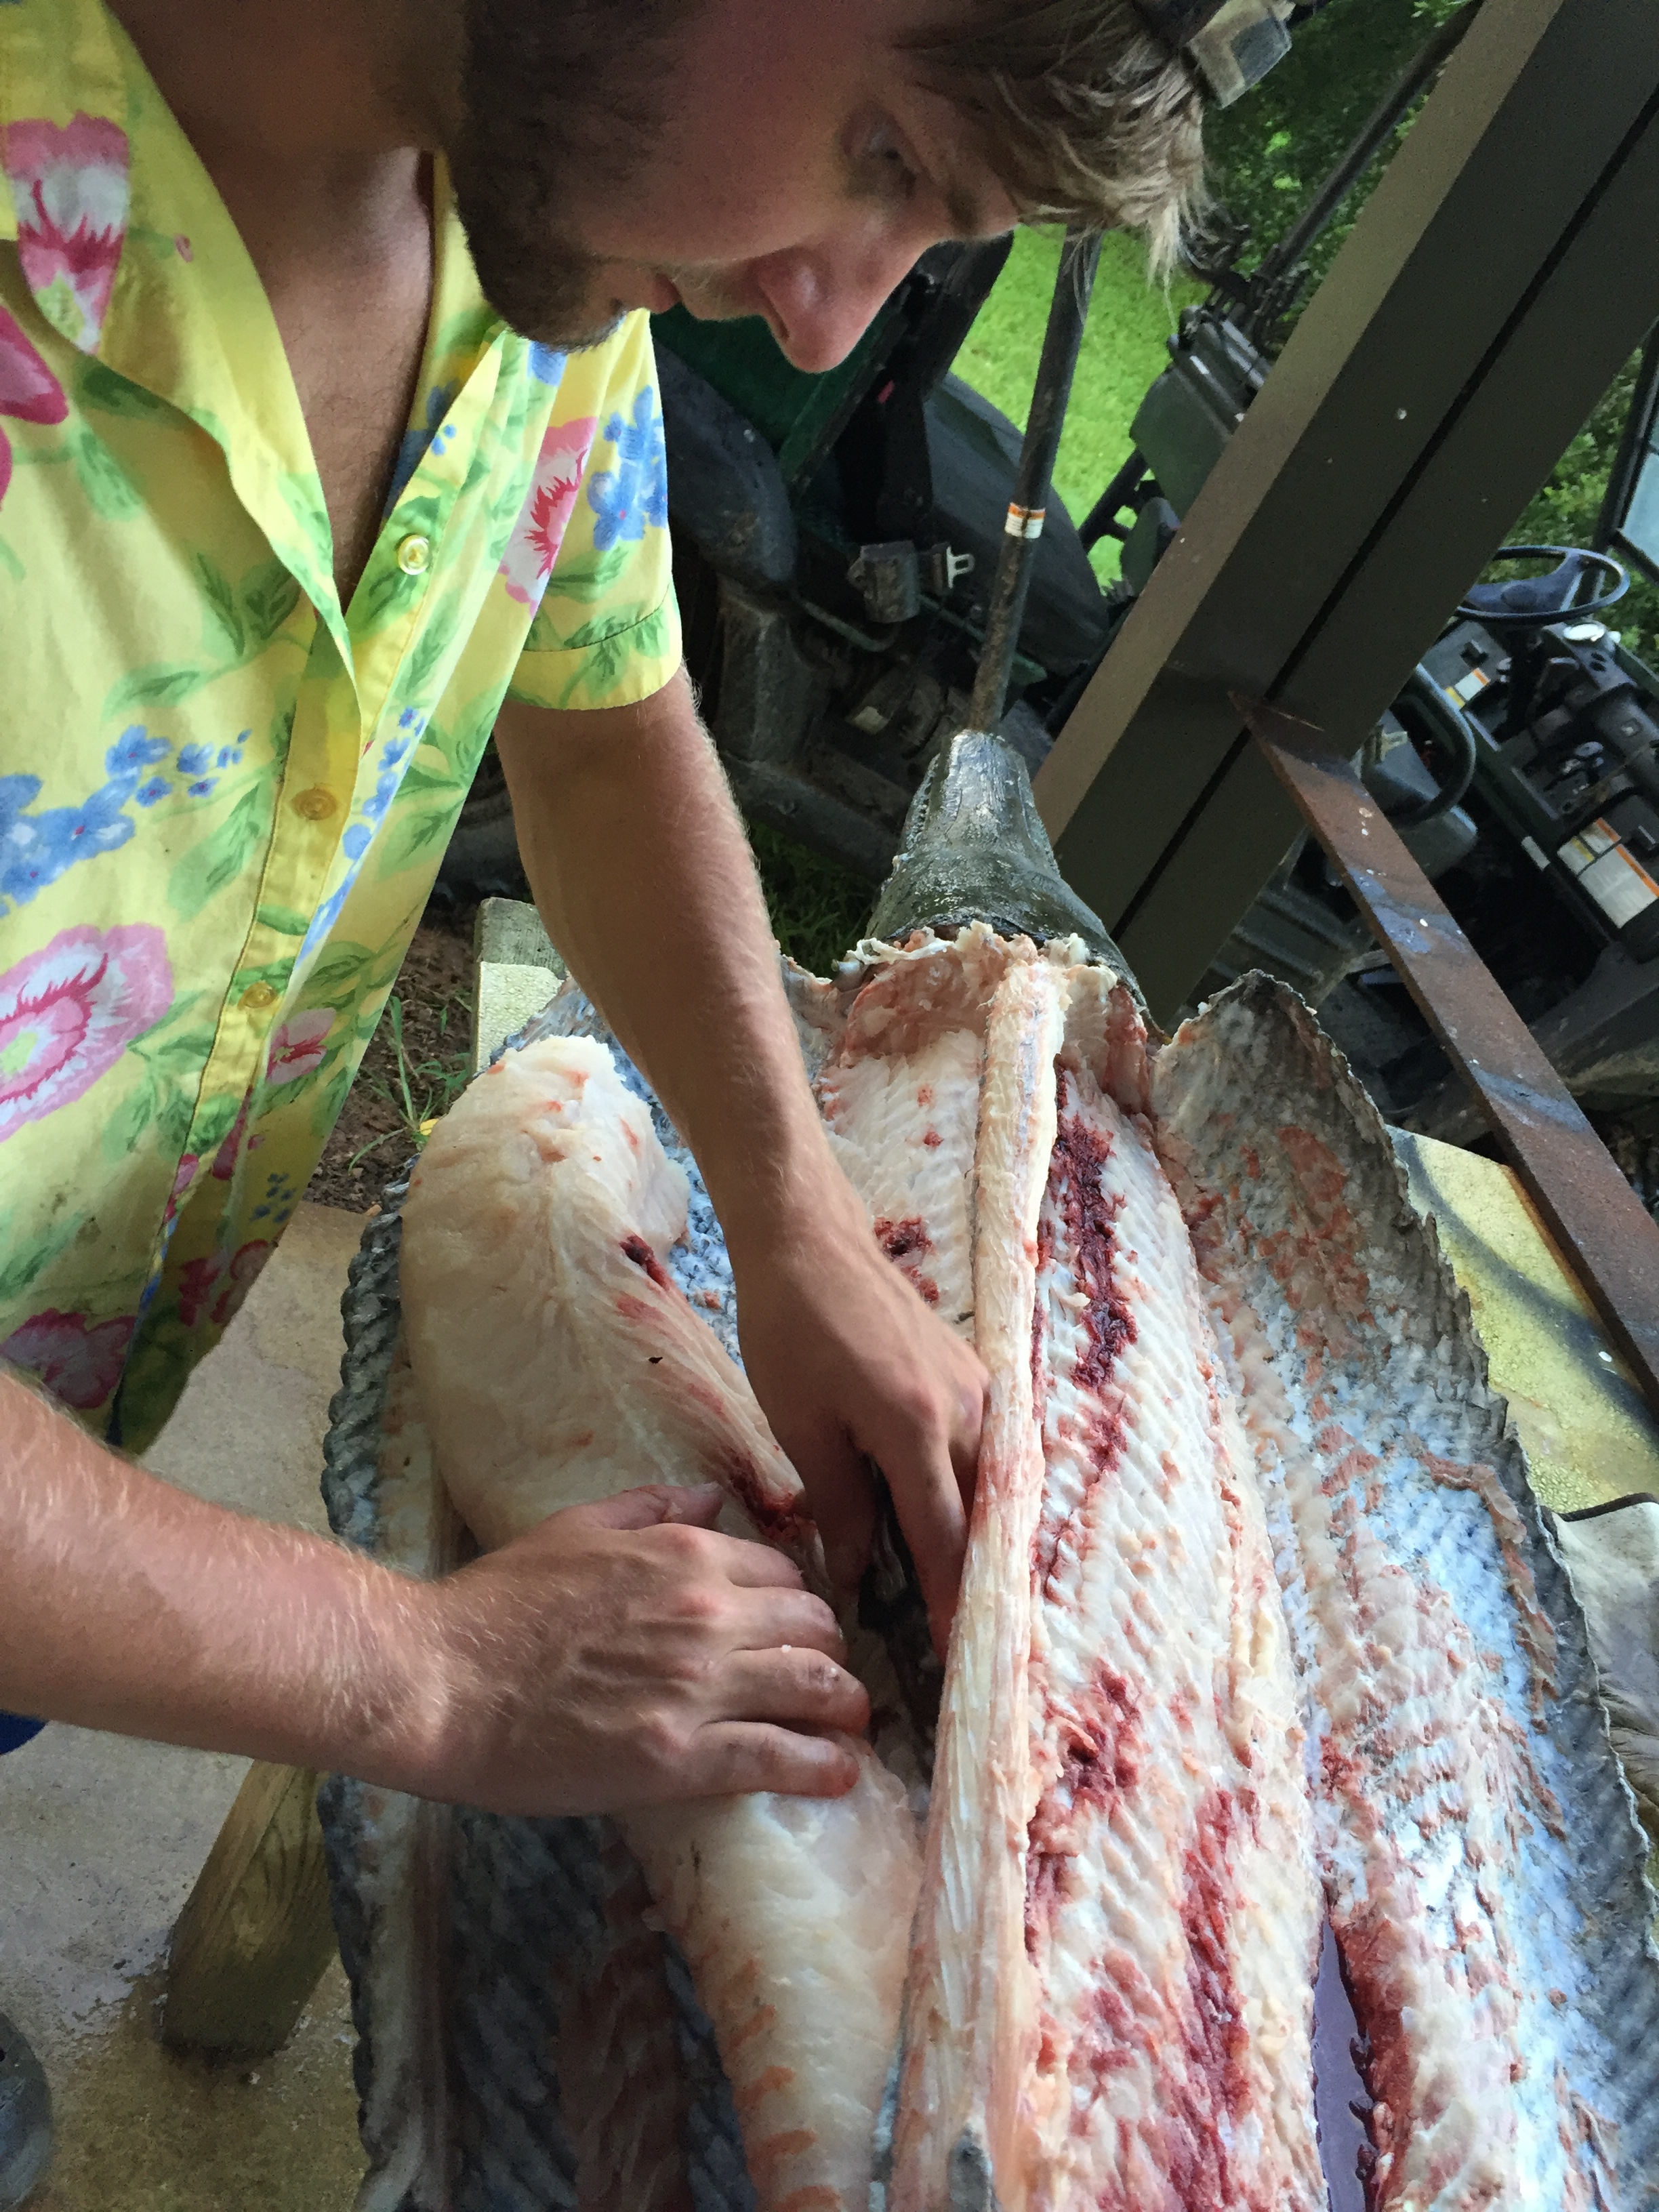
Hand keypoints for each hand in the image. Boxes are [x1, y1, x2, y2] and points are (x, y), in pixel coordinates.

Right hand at [412, 1484, 866, 1815]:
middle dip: (832, 1653)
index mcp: (684, 1555)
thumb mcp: (576, 1526)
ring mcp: (698, 1687)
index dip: (799, 1604)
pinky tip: (841, 1775)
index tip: (799, 1630)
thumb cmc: (496, 1604)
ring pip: (816, 1689)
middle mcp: (706, 1613)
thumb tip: (712, 1499)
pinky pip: (780, 1758)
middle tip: (830, 1680)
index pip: (784, 1574)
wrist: (440, 1682)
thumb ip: (652, 1508)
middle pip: (815, 1628)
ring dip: (846, 1708)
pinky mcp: (681, 1757)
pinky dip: (823, 1766)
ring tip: (854, 1727)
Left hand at [731, 1192, 986, 1655]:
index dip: (953, 1603)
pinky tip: (959, 1526)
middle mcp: (965, 1409)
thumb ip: (838, 1505)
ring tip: (968, 1597)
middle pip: (987, 1516)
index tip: (961, 1658)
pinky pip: (989, 1452)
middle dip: (981, 1580)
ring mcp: (978, 1388)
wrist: (810, 1240)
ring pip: (995, 1485)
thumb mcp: (801, 1427)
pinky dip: (979, 1495)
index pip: (944, 1537)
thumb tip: (856, 1577)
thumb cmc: (790, 1330)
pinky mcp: (973, 1375)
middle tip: (971, 1640)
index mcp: (914, 1426)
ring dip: (983, 1539)